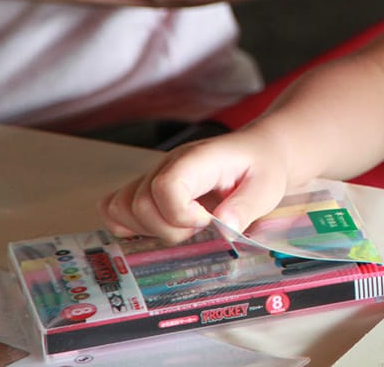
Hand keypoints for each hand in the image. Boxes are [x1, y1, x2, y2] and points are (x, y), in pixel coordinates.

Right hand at [99, 131, 292, 241]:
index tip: (208, 221)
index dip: (181, 214)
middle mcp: (168, 165)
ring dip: (149, 229)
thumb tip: (225, 227)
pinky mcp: (148, 188)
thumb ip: (246, 206)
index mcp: (197, 159)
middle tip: (202, 227)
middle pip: (139, 204)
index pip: (166, 186)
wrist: (258, 153)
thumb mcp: (267, 186)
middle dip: (170, 229)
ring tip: (184, 227)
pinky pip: (116, 207)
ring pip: (121, 208)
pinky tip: (162, 227)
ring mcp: (153, 176)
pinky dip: (129, 225)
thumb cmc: (262, 168)